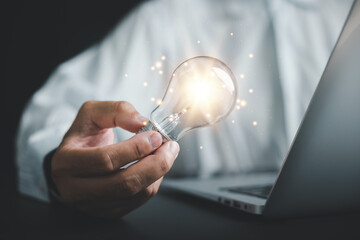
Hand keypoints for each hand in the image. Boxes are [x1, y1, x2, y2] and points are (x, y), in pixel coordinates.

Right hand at [51, 101, 178, 217]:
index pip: (105, 159)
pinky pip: (138, 201)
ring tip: (167, 154)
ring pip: (134, 194)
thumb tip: (141, 123)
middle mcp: (75, 189)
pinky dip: (153, 182)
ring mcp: (91, 205)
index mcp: (67, 162)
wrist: (75, 161)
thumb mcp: (93, 113)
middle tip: (170, 147)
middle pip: (123, 183)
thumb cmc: (84, 136)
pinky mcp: (107, 212)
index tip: (155, 136)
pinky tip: (155, 167)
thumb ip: (117, 111)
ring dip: (158, 173)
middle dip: (154, 164)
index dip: (135, 149)